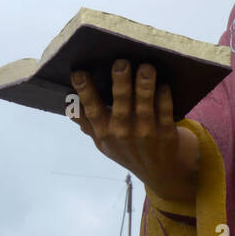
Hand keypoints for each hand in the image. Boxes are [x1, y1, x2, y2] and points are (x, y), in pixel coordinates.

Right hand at [69, 60, 198, 202]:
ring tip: (146, 67)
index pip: (92, 110)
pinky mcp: (166, 135)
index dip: (85, 93)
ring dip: (145, 88)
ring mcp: (146, 135)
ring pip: (145, 108)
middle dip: (121, 85)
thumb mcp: (104, 143)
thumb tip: (68, 104)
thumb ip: (88, 124)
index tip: (79, 73)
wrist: (160, 172)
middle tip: (121, 63)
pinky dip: (165, 101)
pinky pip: (166, 115)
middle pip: (121, 106)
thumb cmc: (128, 150)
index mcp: (105, 133)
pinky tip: (164, 86)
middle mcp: (124, 134)